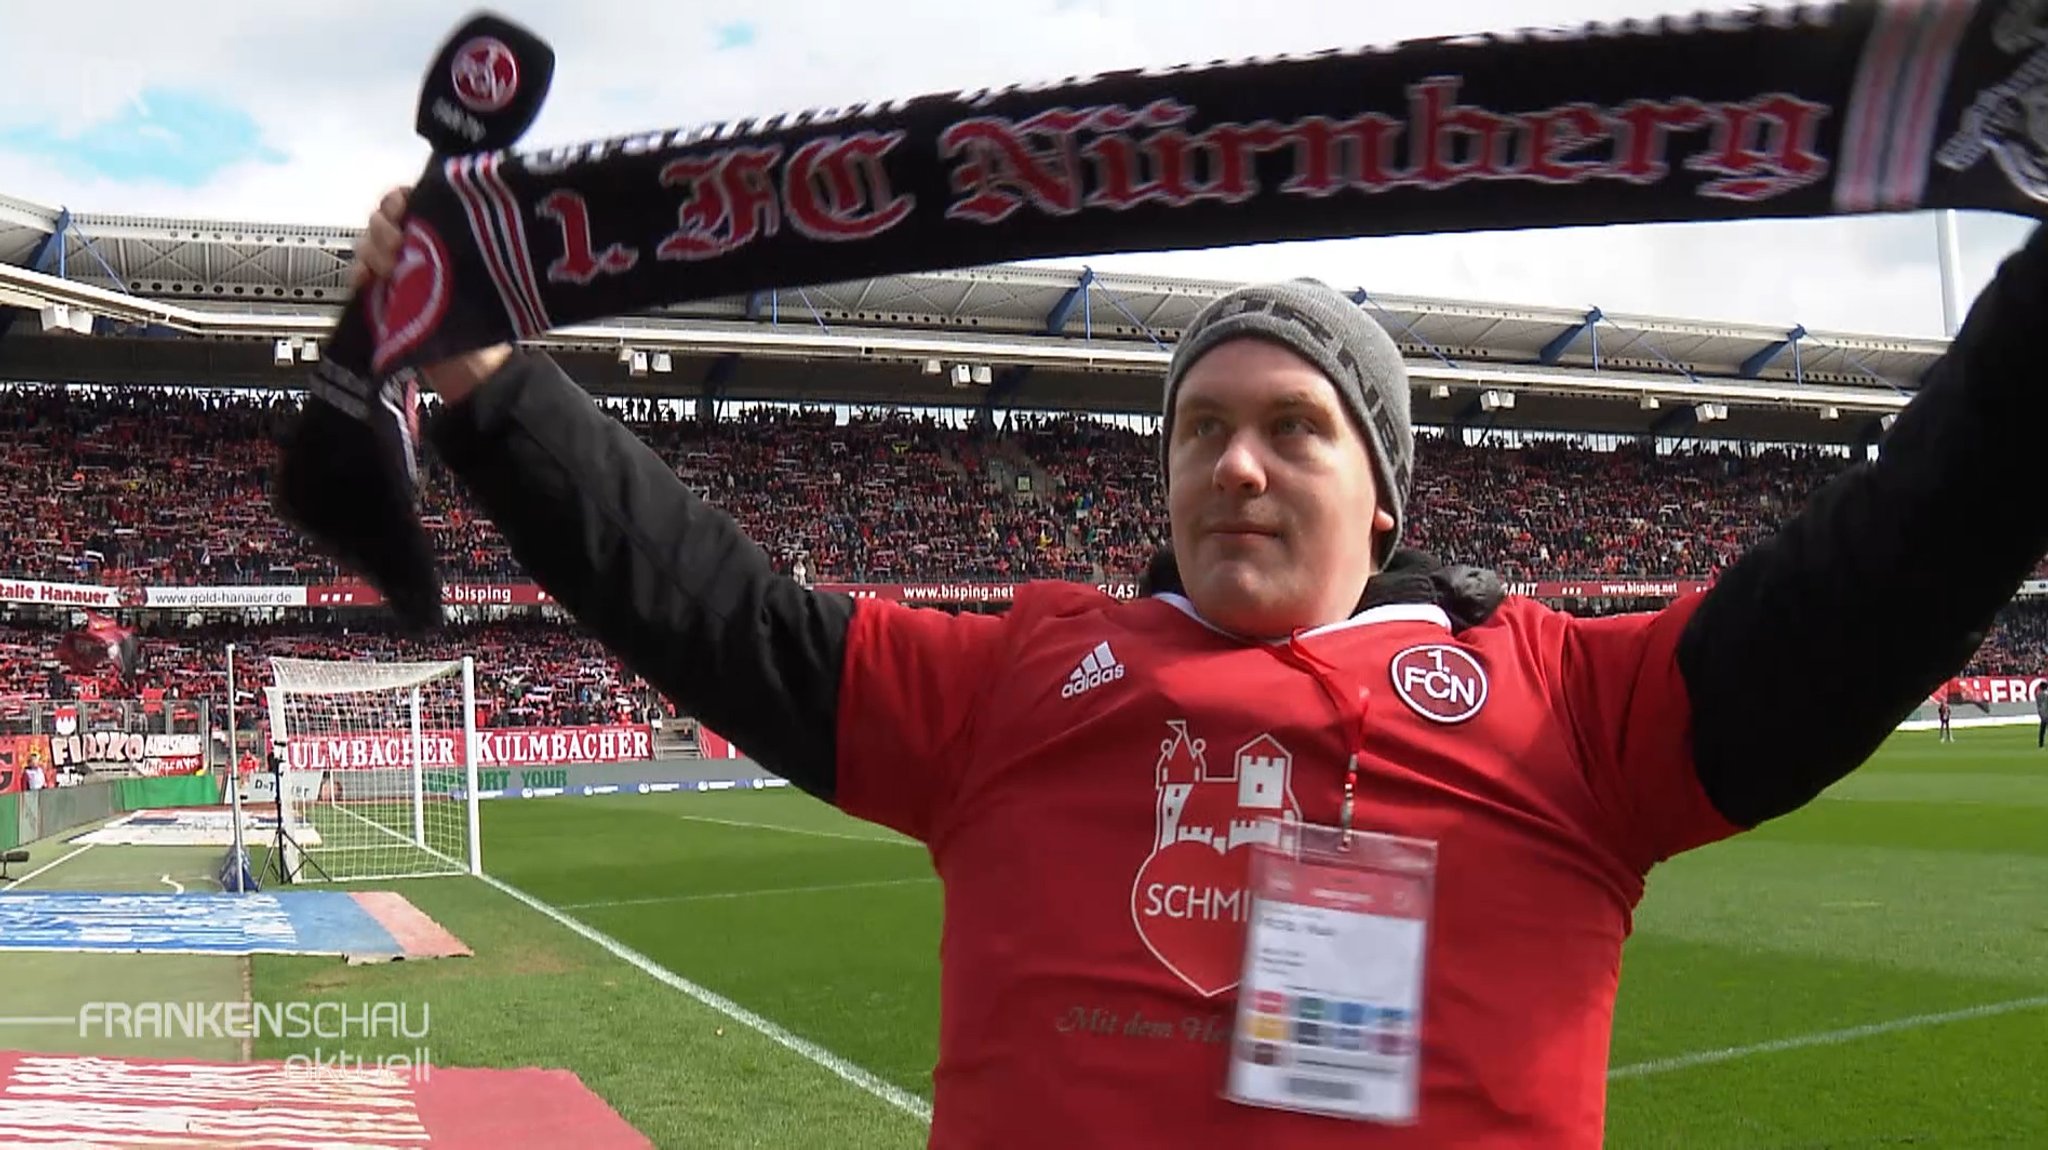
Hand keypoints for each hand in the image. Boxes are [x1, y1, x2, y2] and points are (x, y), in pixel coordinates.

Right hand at [350, 184, 511, 403]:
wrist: (469, 373)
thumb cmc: (483, 327)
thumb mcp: (482, 281)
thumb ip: (461, 250)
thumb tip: (451, 221)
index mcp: (440, 239)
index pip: (412, 202)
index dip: (401, 200)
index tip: (404, 208)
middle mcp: (415, 251)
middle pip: (383, 220)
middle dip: (384, 227)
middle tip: (398, 246)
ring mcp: (394, 274)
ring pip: (367, 244)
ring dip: (372, 250)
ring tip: (387, 268)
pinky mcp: (378, 297)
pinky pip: (356, 275)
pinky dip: (357, 274)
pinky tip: (366, 280)